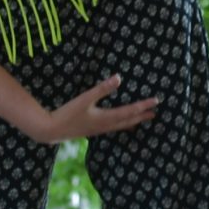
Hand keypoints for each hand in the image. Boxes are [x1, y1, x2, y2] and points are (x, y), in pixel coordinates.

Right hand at [30, 74, 159, 143]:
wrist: (52, 130)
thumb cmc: (68, 114)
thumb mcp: (85, 99)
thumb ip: (102, 88)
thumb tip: (119, 78)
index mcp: (106, 118)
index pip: (130, 111)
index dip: (143, 106)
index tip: (156, 101)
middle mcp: (106, 126)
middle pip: (128, 120)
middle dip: (141, 116)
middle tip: (154, 113)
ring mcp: (99, 130)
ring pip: (122, 125)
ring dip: (133, 121)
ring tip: (142, 119)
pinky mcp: (93, 130)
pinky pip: (113, 127)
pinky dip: (122, 124)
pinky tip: (119, 124)